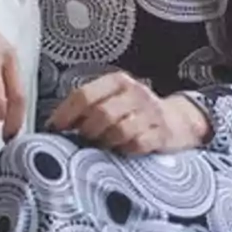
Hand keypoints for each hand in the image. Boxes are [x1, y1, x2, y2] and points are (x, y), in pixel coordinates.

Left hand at [46, 72, 211, 154]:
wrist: (177, 120)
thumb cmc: (133, 112)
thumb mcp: (113, 99)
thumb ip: (88, 106)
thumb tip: (54, 124)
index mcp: (117, 81)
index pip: (85, 95)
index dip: (66, 114)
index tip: (54, 128)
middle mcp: (135, 93)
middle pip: (101, 114)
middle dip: (87, 131)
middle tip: (84, 138)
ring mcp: (150, 113)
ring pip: (119, 131)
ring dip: (106, 142)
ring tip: (104, 143)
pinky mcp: (162, 133)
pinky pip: (137, 145)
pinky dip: (126, 150)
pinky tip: (124, 149)